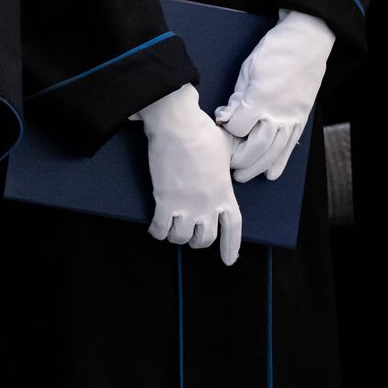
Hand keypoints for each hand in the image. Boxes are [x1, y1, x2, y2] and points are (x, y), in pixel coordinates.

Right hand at [133, 84, 241, 265]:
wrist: (179, 126)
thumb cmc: (203, 133)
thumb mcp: (227, 150)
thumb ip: (230, 164)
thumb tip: (232, 163)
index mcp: (225, 193)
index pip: (232, 228)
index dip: (231, 247)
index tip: (229, 261)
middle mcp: (208, 205)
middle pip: (204, 239)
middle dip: (196, 240)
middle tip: (189, 232)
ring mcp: (187, 206)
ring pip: (181, 237)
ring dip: (175, 236)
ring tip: (171, 227)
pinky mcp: (165, 202)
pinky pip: (161, 229)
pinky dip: (157, 231)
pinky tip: (154, 227)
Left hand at [213, 10, 334, 181]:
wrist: (307, 40)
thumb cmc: (275, 50)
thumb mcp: (248, 68)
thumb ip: (238, 97)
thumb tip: (225, 117)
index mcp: (260, 97)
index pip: (237, 127)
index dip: (226, 130)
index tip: (220, 128)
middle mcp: (278, 112)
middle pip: (255, 146)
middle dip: (239, 159)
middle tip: (227, 164)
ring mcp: (292, 116)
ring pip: (273, 151)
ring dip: (257, 166)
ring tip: (243, 175)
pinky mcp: (302, 118)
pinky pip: (290, 146)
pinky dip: (280, 162)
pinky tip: (271, 174)